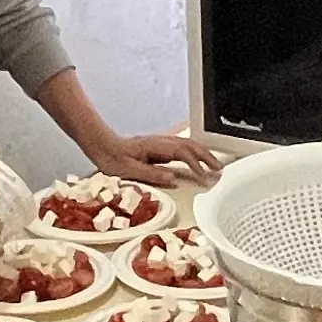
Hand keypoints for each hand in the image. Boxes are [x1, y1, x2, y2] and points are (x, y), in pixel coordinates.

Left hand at [87, 130, 225, 184]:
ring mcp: (161, 143)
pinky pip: (183, 148)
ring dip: (204, 154)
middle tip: (219, 171)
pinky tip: (200, 159)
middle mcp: (161, 142)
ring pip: (189, 144)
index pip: (182, 153)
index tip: (204, 177)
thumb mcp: (129, 170)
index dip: (196, 165)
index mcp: (155, 146)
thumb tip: (174, 179)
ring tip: (215, 166)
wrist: (102, 146)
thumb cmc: (112, 158)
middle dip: (207, 157)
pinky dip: (195, 153)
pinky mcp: (160, 147)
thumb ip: (152, 174)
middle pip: (190, 145)